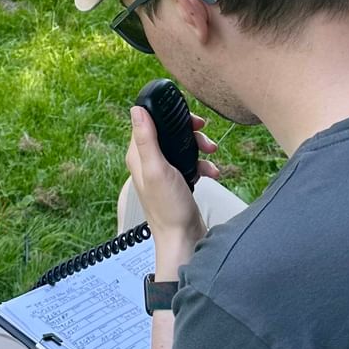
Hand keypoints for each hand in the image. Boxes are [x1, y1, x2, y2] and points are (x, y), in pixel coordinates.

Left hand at [126, 106, 219, 266]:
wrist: (183, 239)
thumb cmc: (168, 209)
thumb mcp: (157, 169)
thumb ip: (147, 139)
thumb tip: (136, 109)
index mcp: (138, 156)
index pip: (147, 122)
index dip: (166, 115)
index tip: (186, 116)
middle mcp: (148, 162)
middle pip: (168, 132)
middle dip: (188, 131)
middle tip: (202, 132)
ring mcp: (163, 172)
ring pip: (182, 146)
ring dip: (199, 147)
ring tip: (212, 151)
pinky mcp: (177, 181)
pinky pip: (191, 163)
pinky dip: (203, 164)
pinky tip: (212, 172)